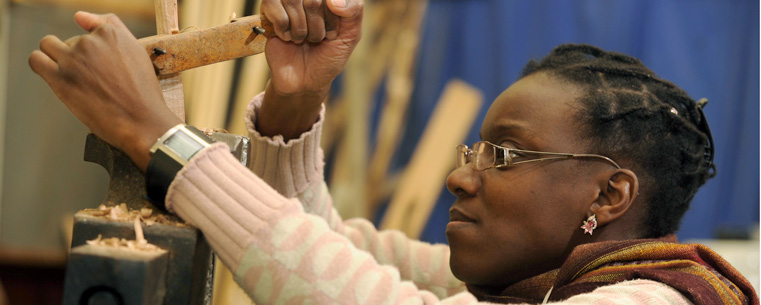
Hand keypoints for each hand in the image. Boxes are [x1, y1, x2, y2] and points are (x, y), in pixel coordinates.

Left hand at [29, 12, 180, 170]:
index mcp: (111, 33)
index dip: (93, 49)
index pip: (88, 28)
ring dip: (57, 59)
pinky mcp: (59, 78)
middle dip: (77, 57)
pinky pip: (36, 60)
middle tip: (94, 80)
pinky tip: (55, 77)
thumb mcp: (136, 51)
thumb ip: (110, 26)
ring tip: (75, 79)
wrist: (142, 121)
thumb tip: (78, 16)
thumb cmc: (142, 91)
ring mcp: (73, 60)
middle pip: (70, 41)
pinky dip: (41, 65)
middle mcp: (90, 42)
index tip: (101, 66)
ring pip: (48, 45)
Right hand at [257, 0, 363, 139]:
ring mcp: (286, 2)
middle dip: (317, 28)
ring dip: (300, 29)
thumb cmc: (328, 57)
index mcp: (328, 0)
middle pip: (313, 0)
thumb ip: (354, 11)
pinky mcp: (267, 11)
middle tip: (315, 40)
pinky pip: (273, 6)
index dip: (333, 21)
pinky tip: (286, 37)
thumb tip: (332, 0)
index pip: (331, 0)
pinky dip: (283, 27)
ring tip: (301, 40)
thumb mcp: (350, 36)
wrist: (304, 82)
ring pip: (292, 0)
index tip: (332, 36)